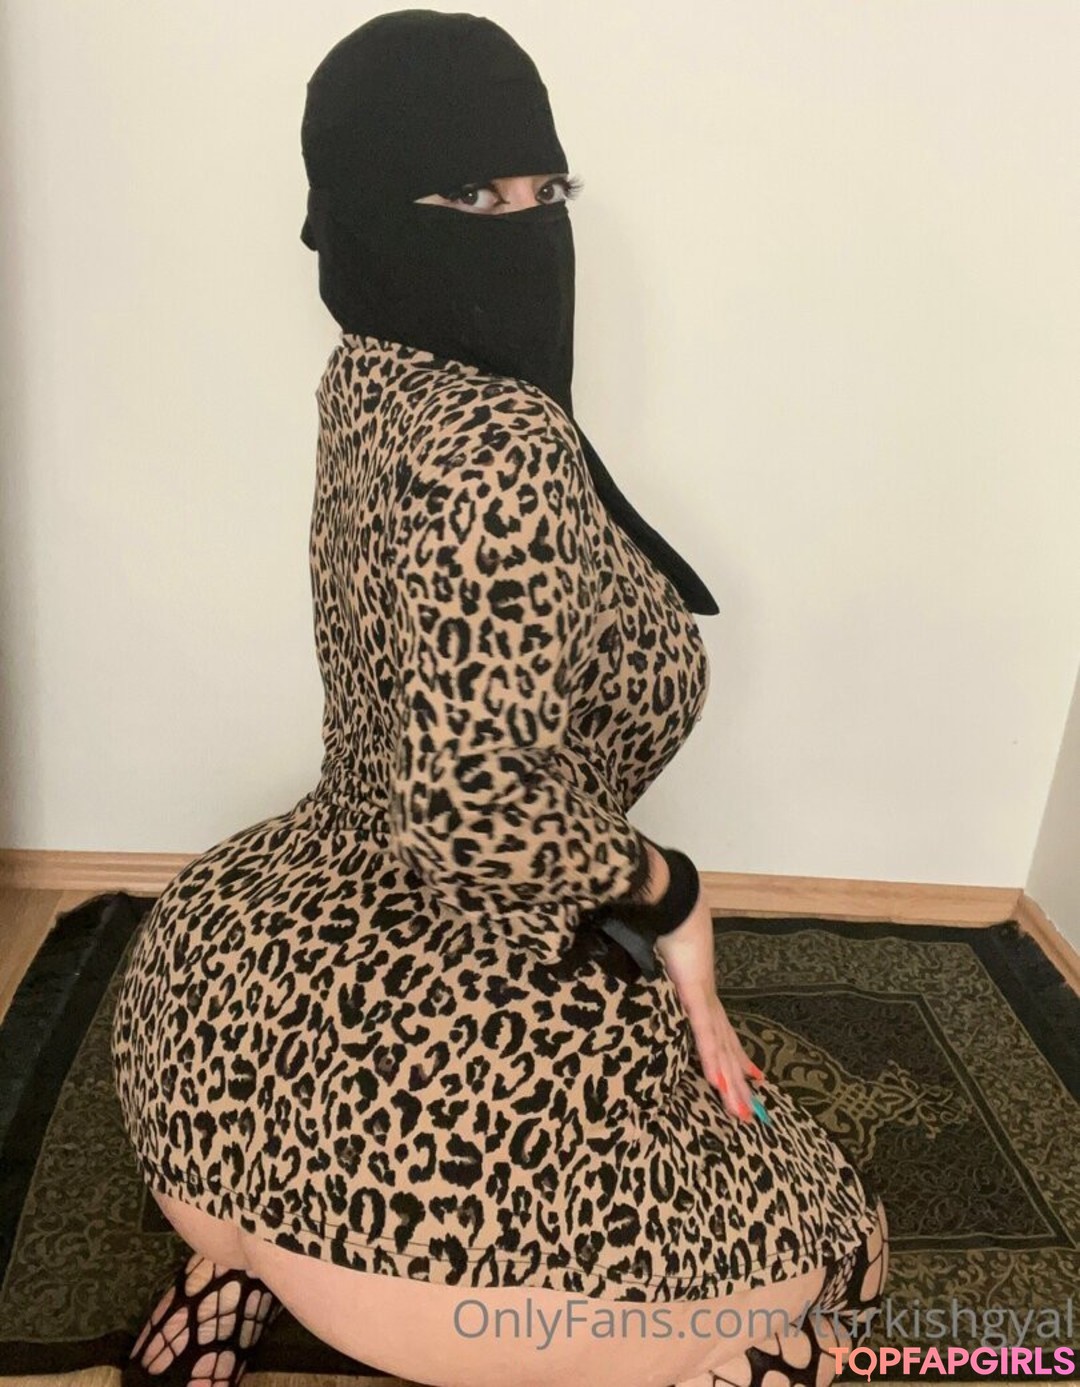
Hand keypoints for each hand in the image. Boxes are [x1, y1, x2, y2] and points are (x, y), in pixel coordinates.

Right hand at [654, 889, 759, 1122]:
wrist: (672, 899)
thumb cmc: (665, 921)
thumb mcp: (661, 954)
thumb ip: (660, 969)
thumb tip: (654, 970)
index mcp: (701, 991)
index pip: (723, 1032)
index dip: (737, 1057)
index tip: (753, 1077)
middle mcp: (708, 999)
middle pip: (728, 1049)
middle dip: (739, 1083)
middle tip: (754, 1113)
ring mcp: (704, 998)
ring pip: (721, 1050)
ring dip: (732, 1083)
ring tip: (743, 1112)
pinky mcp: (694, 994)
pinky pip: (704, 1033)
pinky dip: (713, 1059)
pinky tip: (720, 1082)